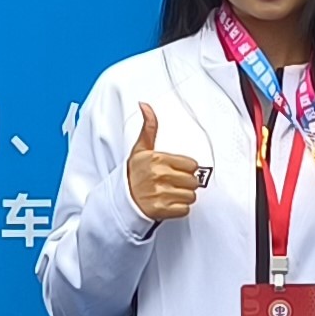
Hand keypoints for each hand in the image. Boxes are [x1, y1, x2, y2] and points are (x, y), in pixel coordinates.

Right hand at [124, 103, 206, 225]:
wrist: (121, 199)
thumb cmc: (133, 174)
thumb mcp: (140, 149)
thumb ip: (149, 127)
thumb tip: (145, 105)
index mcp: (158, 159)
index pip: (191, 165)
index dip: (185, 169)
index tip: (176, 170)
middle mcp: (160, 176)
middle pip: (193, 181)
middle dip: (185, 183)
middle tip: (172, 183)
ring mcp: (160, 194)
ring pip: (191, 196)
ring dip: (183, 197)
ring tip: (170, 194)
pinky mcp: (161, 210)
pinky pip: (185, 210)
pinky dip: (179, 209)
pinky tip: (168, 204)